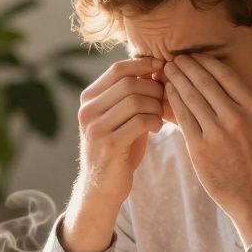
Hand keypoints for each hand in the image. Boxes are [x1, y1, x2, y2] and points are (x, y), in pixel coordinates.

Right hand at [63, 57, 165, 251]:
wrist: (103, 186)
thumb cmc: (118, 147)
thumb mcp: (120, 117)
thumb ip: (132, 95)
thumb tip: (158, 67)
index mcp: (88, 99)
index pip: (117, 69)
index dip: (143, 64)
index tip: (162, 68)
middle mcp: (87, 111)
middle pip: (129, 83)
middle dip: (153, 89)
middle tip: (164, 100)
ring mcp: (96, 128)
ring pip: (136, 101)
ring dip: (156, 106)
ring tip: (160, 115)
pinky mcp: (110, 145)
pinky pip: (141, 121)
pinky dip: (155, 121)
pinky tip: (157, 128)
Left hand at [163, 53, 251, 245]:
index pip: (225, 75)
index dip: (206, 62)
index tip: (194, 56)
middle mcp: (235, 117)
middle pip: (204, 82)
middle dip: (187, 66)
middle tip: (174, 57)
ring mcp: (216, 132)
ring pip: (191, 97)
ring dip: (176, 79)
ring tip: (166, 69)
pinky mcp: (199, 148)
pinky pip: (183, 117)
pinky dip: (173, 101)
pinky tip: (167, 91)